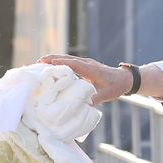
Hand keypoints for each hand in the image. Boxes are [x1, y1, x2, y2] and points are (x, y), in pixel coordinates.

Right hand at [38, 54, 159, 103]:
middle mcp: (87, 63)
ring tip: (40, 63)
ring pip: (67, 58)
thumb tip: (80, 104)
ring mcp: (85, 63)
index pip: (73, 63)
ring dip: (54, 59)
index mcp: (91, 69)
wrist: (124, 79)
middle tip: (38, 62)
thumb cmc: (115, 87)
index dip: (60, 62)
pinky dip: (60, 62)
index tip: (47, 62)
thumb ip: (93, 99)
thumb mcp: (105, 95)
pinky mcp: (85, 65)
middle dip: (52, 59)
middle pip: (67, 58)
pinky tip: (51, 66)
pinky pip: (70, 62)